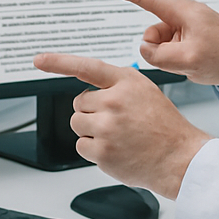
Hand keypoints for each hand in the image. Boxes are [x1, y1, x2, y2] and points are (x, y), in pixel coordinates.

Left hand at [33, 52, 211, 199]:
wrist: (179, 158)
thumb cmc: (164, 126)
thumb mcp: (145, 91)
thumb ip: (117, 85)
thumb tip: (91, 88)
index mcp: (126, 82)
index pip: (86, 67)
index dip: (59, 62)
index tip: (39, 60)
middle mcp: (114, 101)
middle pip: (79, 103)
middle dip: (91, 112)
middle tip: (115, 122)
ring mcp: (106, 127)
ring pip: (78, 124)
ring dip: (91, 131)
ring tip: (117, 136)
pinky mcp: (101, 151)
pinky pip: (81, 146)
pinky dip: (94, 150)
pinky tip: (116, 150)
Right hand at [111, 0, 218, 91]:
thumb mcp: (189, 61)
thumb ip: (159, 55)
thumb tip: (145, 49)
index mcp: (185, 13)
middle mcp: (185, 16)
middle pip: (153, 30)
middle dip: (158, 48)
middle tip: (179, 61)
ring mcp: (187, 28)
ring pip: (160, 42)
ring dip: (168, 56)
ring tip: (190, 63)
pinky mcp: (190, 38)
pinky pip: (170, 48)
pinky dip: (175, 58)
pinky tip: (192, 64)